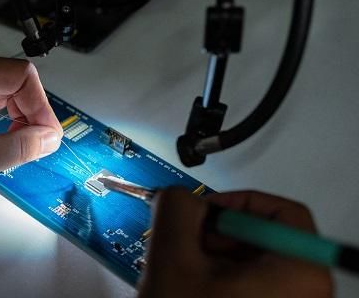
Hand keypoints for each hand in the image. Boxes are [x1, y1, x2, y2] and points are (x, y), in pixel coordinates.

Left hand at [0, 55, 62, 221]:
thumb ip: (19, 146)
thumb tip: (49, 138)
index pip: (22, 76)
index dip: (40, 106)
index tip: (45, 135)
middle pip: (13, 81)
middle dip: (30, 111)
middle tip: (36, 144)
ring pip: (1, 91)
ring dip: (16, 116)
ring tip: (19, 146)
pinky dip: (0, 119)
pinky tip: (2, 141)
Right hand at [138, 189, 332, 297]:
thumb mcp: (173, 259)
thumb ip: (176, 210)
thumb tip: (180, 196)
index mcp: (300, 271)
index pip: (280, 211)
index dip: (234, 203)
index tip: (203, 213)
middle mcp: (311, 292)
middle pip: (268, 240)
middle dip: (218, 237)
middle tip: (185, 246)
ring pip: (260, 267)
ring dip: (217, 262)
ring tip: (185, 276)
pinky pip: (259, 291)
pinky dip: (226, 284)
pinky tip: (197, 293)